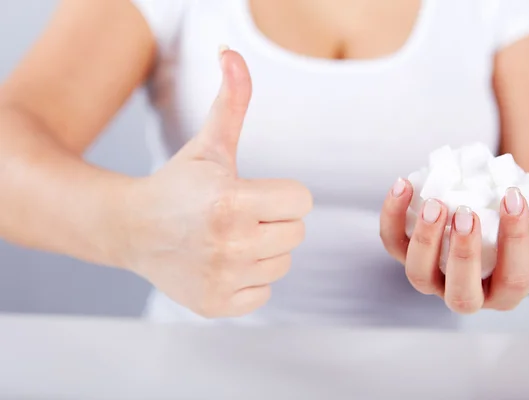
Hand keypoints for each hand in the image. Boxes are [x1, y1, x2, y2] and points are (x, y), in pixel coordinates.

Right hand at [120, 50, 312, 317]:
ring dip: (263, 249)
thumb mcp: (208, 144)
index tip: (252, 192)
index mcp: (231, 201)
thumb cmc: (178, 184)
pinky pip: (264, 294)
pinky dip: (248, 280)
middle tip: (239, 215)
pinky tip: (221, 263)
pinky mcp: (216, 305)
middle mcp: (229, 244)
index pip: (302, 201)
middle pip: (296, 233)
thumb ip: (230, 102)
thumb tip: (232, 54)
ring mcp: (222, 279)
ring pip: (282, 263)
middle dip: (274, 220)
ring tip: (228, 238)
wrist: (132, 229)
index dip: (281, 193)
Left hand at [380, 179, 528, 313]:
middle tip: (466, 212)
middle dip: (462, 255)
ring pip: (418, 274)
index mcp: (504, 292)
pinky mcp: (406, 253)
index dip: (515, 241)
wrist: (489, 210)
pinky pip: (392, 241)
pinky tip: (404, 184)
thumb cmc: (520, 219)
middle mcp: (465, 293)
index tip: (513, 198)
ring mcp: (431, 277)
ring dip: (424, 240)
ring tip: (434, 203)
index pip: (513, 279)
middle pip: (460, 294)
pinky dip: (393, 215)